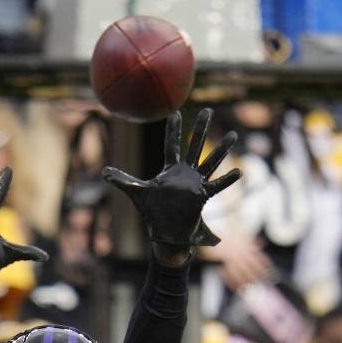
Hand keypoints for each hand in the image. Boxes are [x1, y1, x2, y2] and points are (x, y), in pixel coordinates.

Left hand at [102, 108, 240, 248]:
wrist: (165, 232)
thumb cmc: (152, 212)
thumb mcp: (137, 193)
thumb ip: (122, 180)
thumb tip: (103, 172)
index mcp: (170, 170)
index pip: (172, 145)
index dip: (173, 130)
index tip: (175, 112)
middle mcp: (185, 173)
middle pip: (195, 145)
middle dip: (201, 128)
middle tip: (208, 110)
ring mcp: (195, 183)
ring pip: (210, 162)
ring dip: (221, 149)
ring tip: (234, 135)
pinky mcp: (202, 196)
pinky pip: (217, 186)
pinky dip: (227, 180)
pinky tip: (238, 172)